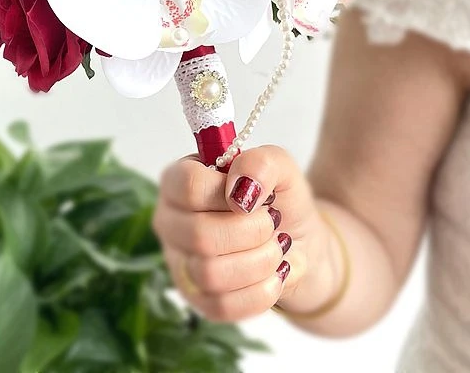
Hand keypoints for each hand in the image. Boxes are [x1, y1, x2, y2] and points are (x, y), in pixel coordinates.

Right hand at [152, 145, 318, 321]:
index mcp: (179, 180)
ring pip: (209, 273)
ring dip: (259, 261)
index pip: (188, 185)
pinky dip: (261, 291)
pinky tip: (274, 274)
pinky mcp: (198, 301)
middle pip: (199, 234)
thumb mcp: (279, 166)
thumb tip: (240, 189)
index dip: (228, 193)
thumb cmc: (279, 198)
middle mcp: (170, 222)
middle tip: (272, 222)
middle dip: (252, 231)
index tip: (254, 198)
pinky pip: (222, 306)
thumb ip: (260, 163)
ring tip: (275, 247)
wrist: (299, 242)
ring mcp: (180, 264)